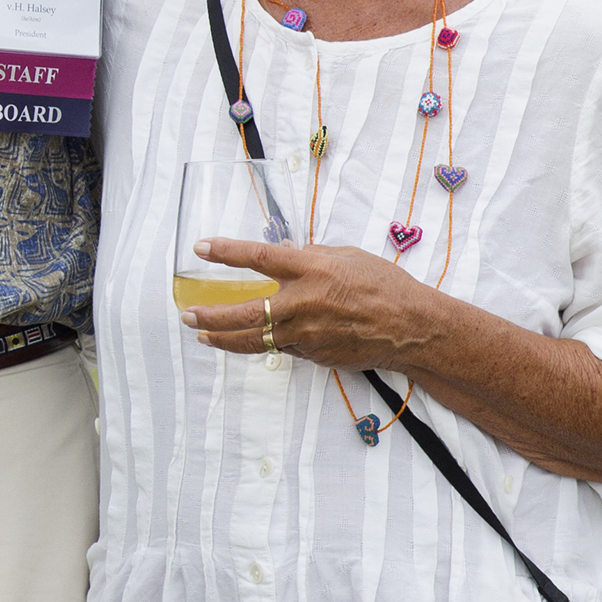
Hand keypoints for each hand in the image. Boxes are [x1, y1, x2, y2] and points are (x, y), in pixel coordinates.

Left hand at [176, 237, 437, 373]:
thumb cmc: (385, 286)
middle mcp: (304, 303)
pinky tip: (256, 338)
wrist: (414, 328)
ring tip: (202, 335)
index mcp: (312, 270)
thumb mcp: (348, 256)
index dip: (226, 252)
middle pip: (245, 313)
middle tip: (187, 314)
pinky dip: (267, 342)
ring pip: (255, 340)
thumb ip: (311, 256)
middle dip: (210, 315)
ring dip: (224, 338)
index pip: (259, 257)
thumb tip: (284, 254)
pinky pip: (282, 348)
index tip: (200, 247)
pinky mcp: (313, 354)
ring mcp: (307, 333)